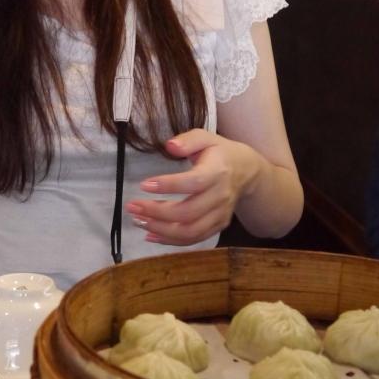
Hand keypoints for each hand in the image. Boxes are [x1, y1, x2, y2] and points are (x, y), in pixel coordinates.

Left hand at [124, 129, 259, 245]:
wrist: (246, 171)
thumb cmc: (219, 152)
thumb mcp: (206, 138)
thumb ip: (188, 140)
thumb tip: (170, 146)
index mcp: (217, 172)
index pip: (193, 182)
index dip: (169, 185)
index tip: (144, 184)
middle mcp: (220, 197)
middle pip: (188, 213)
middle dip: (156, 212)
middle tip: (132, 206)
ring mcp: (220, 215)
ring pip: (189, 231)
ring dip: (160, 229)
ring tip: (138, 221)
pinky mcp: (217, 226)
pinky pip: (193, 239)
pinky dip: (171, 240)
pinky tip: (151, 234)